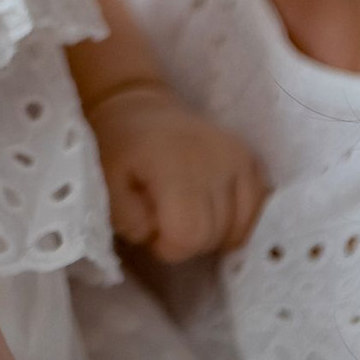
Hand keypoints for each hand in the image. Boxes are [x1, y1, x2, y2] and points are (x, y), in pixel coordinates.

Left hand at [89, 83, 266, 262]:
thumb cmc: (118, 151)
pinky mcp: (251, 160)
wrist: (142, 111)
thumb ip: (128, 219)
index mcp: (173, 162)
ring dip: (212, 235)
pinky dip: (236, 223)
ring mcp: (238, 157)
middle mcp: (214, 157)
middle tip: (166, 219)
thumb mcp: (103, 185)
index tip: (152, 231)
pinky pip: (257, 213)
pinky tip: (213, 212)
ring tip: (188, 213)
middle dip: (187, 241)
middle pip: (213, 235)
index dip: (168, 247)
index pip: (188, 235)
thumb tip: (158, 232)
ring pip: (238, 230)